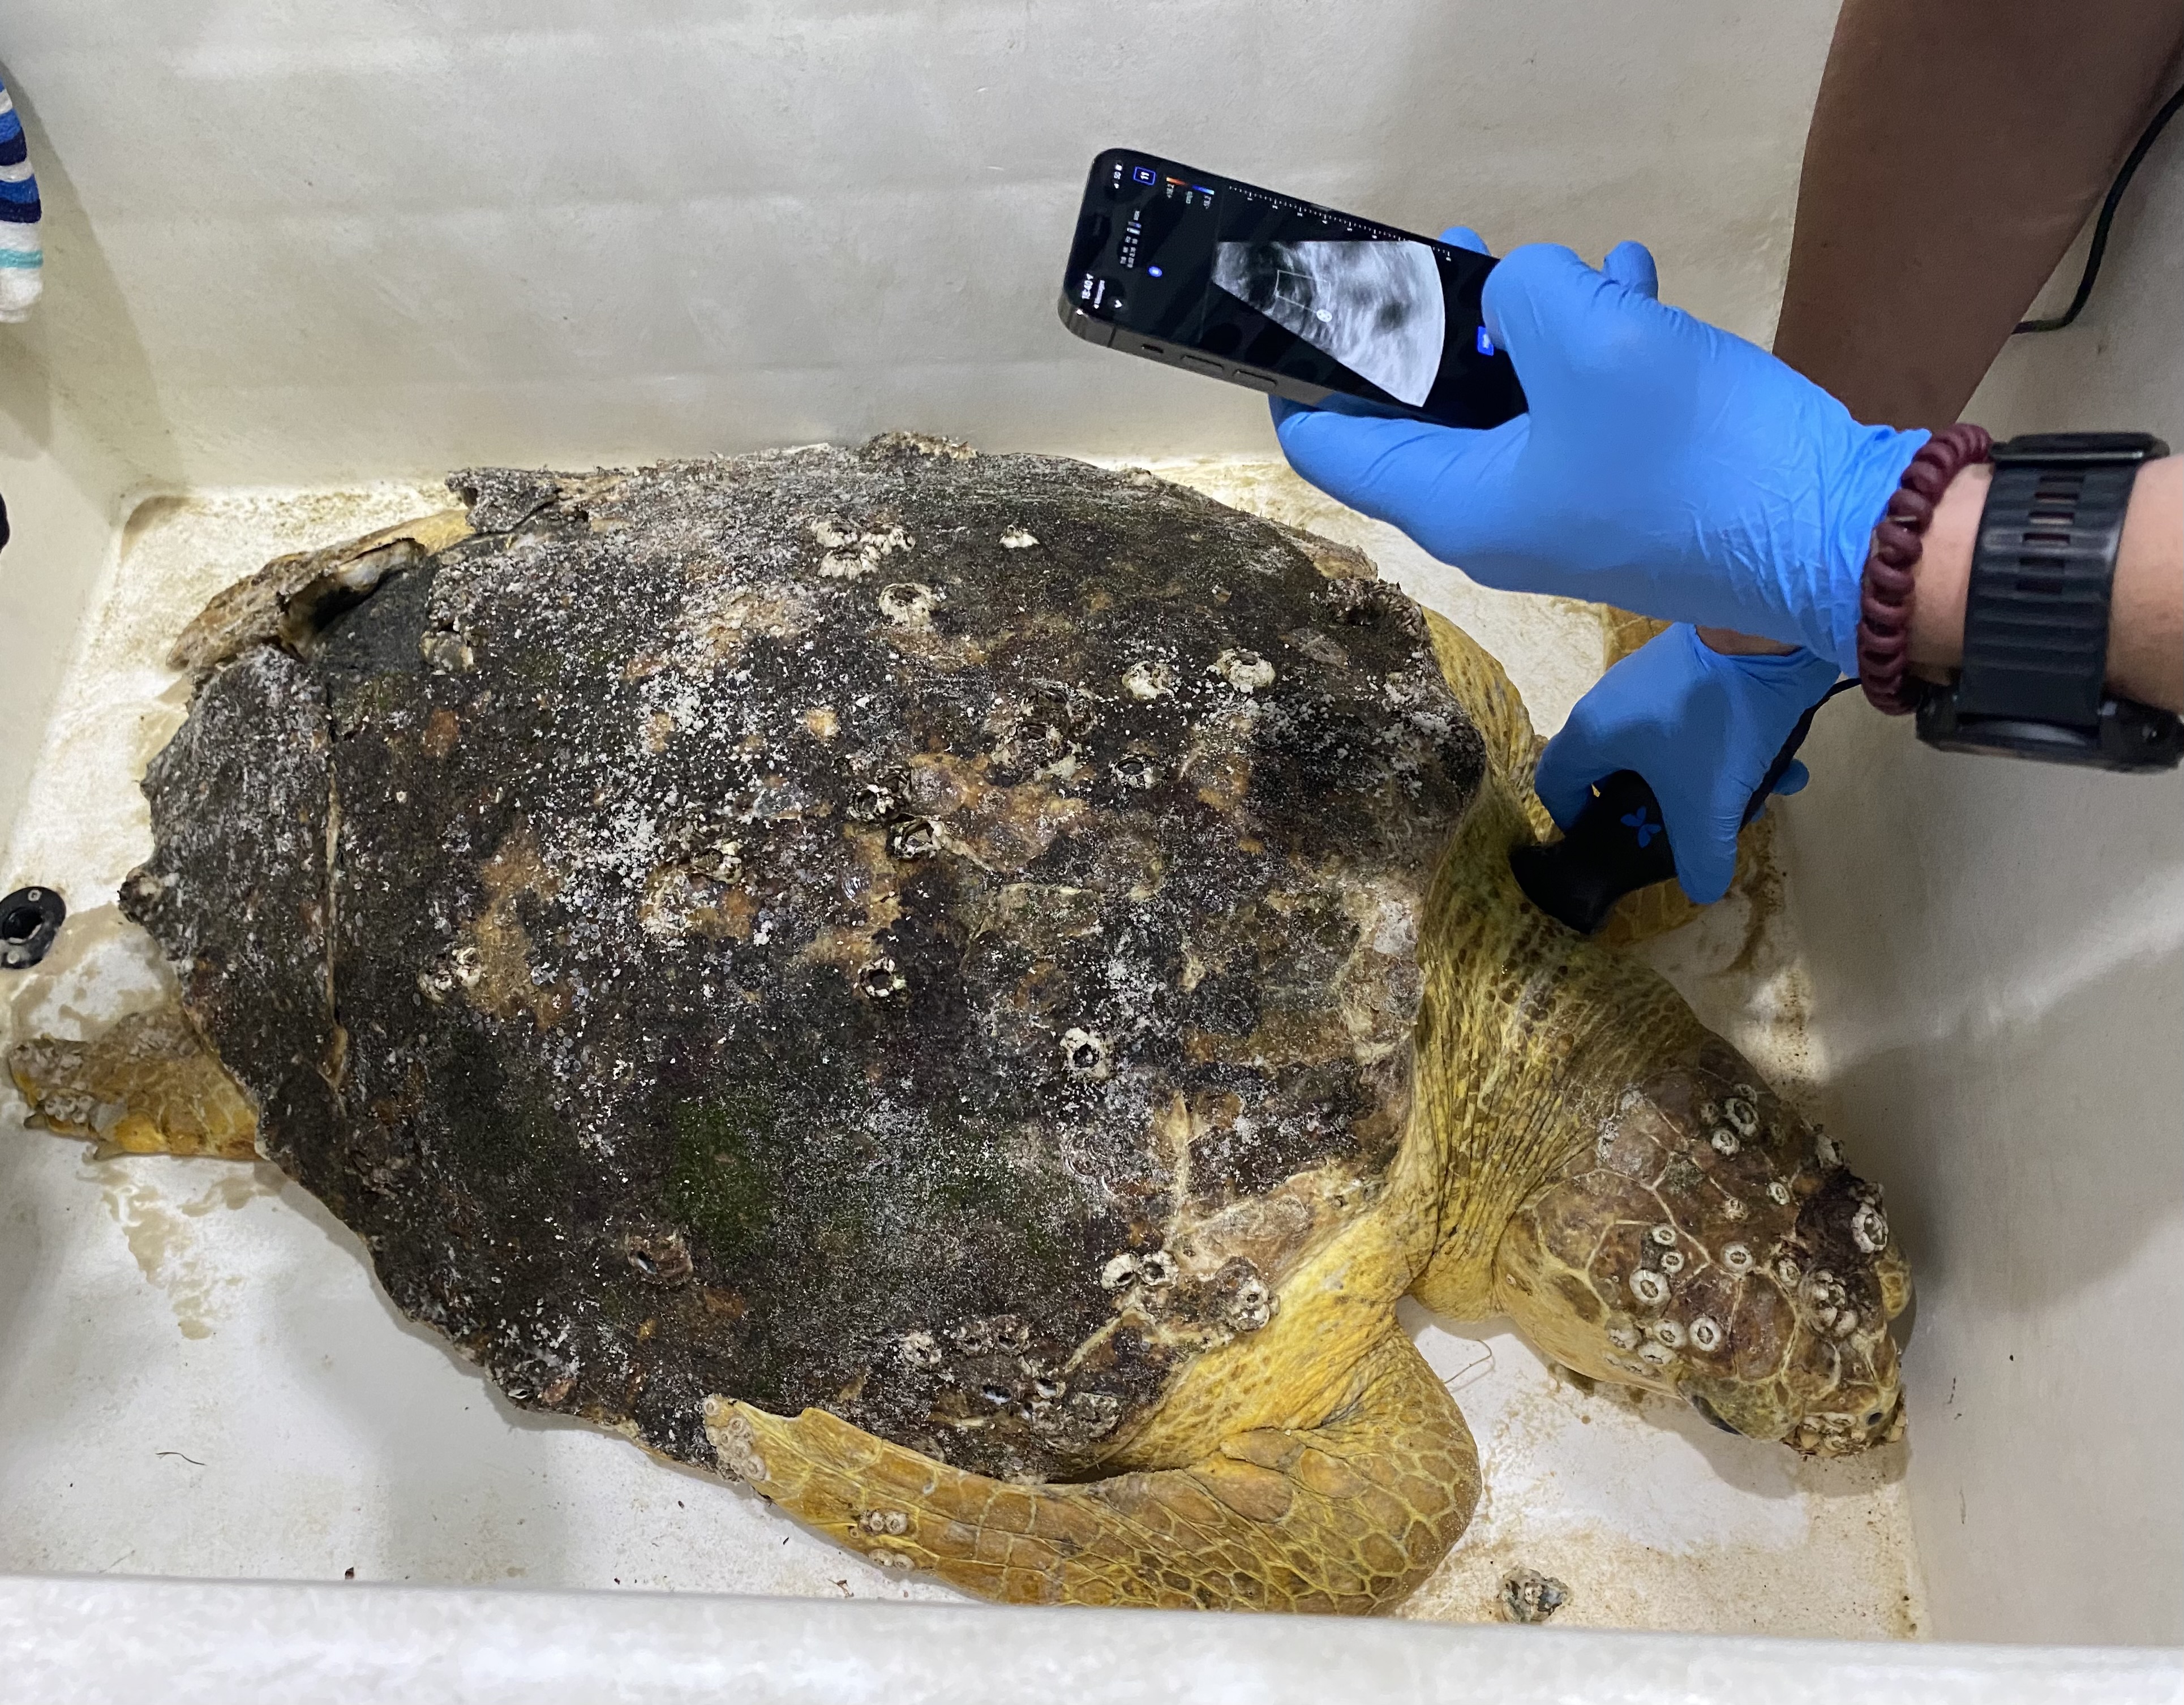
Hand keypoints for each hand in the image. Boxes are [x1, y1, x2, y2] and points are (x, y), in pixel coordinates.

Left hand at [1271, 230, 1926, 670]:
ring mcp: (1560, 511)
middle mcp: (1491, 520)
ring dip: (1531, 324)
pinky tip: (1631, 285)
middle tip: (1463, 253)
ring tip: (1568, 265)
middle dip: (1436, 327)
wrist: (1836, 534)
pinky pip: (1577, 411)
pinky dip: (1593, 348)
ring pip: (1507, 402)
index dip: (1309, 373)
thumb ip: (1524, 294)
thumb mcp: (1592, 340)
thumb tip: (1521, 289)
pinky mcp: (1622, 494)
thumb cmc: (1695, 451)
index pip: (1329, 446)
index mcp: (1453, 505)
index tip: (1316, 308)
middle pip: (1419, 414)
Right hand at [1534, 625, 1841, 903]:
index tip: (1621, 843)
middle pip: (1618, 773)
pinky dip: (1732, 748)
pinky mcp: (1691, 667)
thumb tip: (1702, 888)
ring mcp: (1651, 682)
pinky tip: (1781, 766)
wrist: (1766, 629)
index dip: (1579, 824)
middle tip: (1697, 827)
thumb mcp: (1708, 806)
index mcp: (1593, 734)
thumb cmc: (1715, 722)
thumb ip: (1701, 858)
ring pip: (1668, 750)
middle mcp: (1610, 705)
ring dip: (1708, 781)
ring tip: (1754, 797)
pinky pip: (1700, 722)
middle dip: (1663, 808)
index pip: (1556, 787)